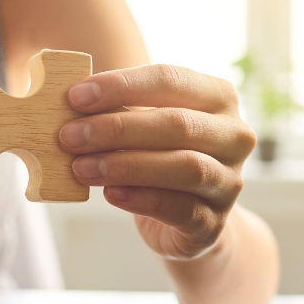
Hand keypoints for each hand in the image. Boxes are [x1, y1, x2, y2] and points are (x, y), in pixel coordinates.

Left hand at [57, 65, 255, 259]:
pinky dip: (141, 199)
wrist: (187, 220)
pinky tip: (109, 193)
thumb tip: (69, 103)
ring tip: (81, 167)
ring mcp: (230, 181)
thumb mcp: (142, 126)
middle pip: (178, 124)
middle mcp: (234, 136)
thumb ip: (115, 110)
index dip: (121, 86)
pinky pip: (180, 208)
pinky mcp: (215, 222)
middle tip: (69, 136)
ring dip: (126, 165)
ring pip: (185, 167)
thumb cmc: (158, 156)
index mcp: (218, 97)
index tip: (75, 97)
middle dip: (117, 128)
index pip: (170, 80)